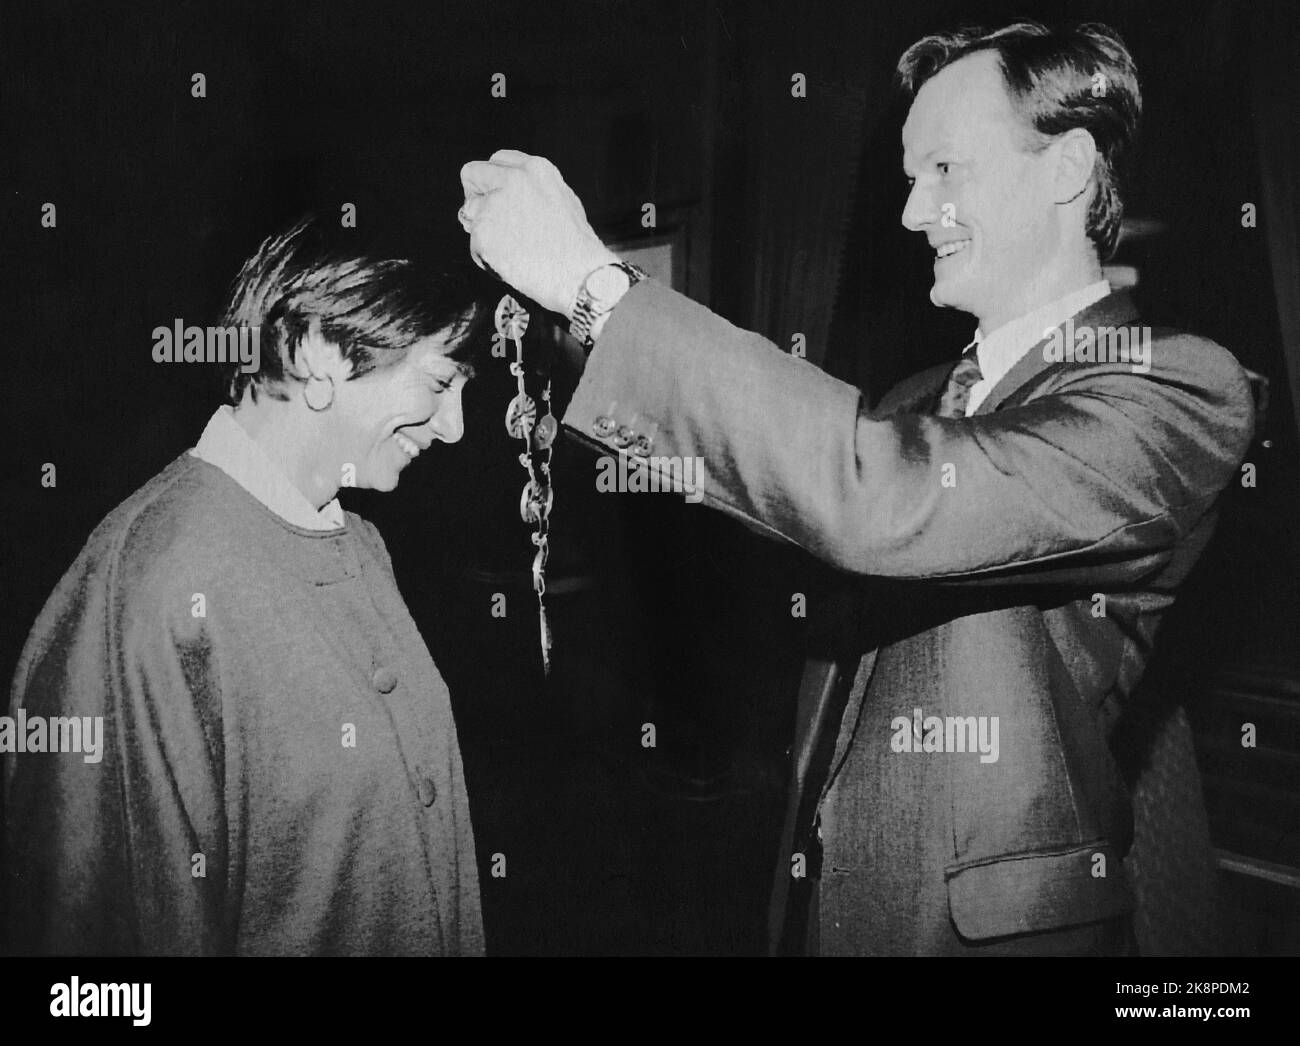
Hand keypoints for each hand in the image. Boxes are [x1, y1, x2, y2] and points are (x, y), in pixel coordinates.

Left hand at [459, 150, 618, 318]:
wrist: (578, 276)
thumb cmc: (576, 248)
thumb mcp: (563, 201)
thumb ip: (532, 191)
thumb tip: (508, 196)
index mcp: (535, 169)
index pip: (498, 160)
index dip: (493, 180)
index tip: (495, 195)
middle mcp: (512, 180)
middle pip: (472, 173)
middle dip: (475, 195)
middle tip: (488, 219)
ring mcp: (494, 206)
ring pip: (469, 212)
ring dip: (483, 231)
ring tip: (512, 249)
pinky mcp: (482, 233)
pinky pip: (474, 245)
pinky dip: (487, 256)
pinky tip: (511, 262)